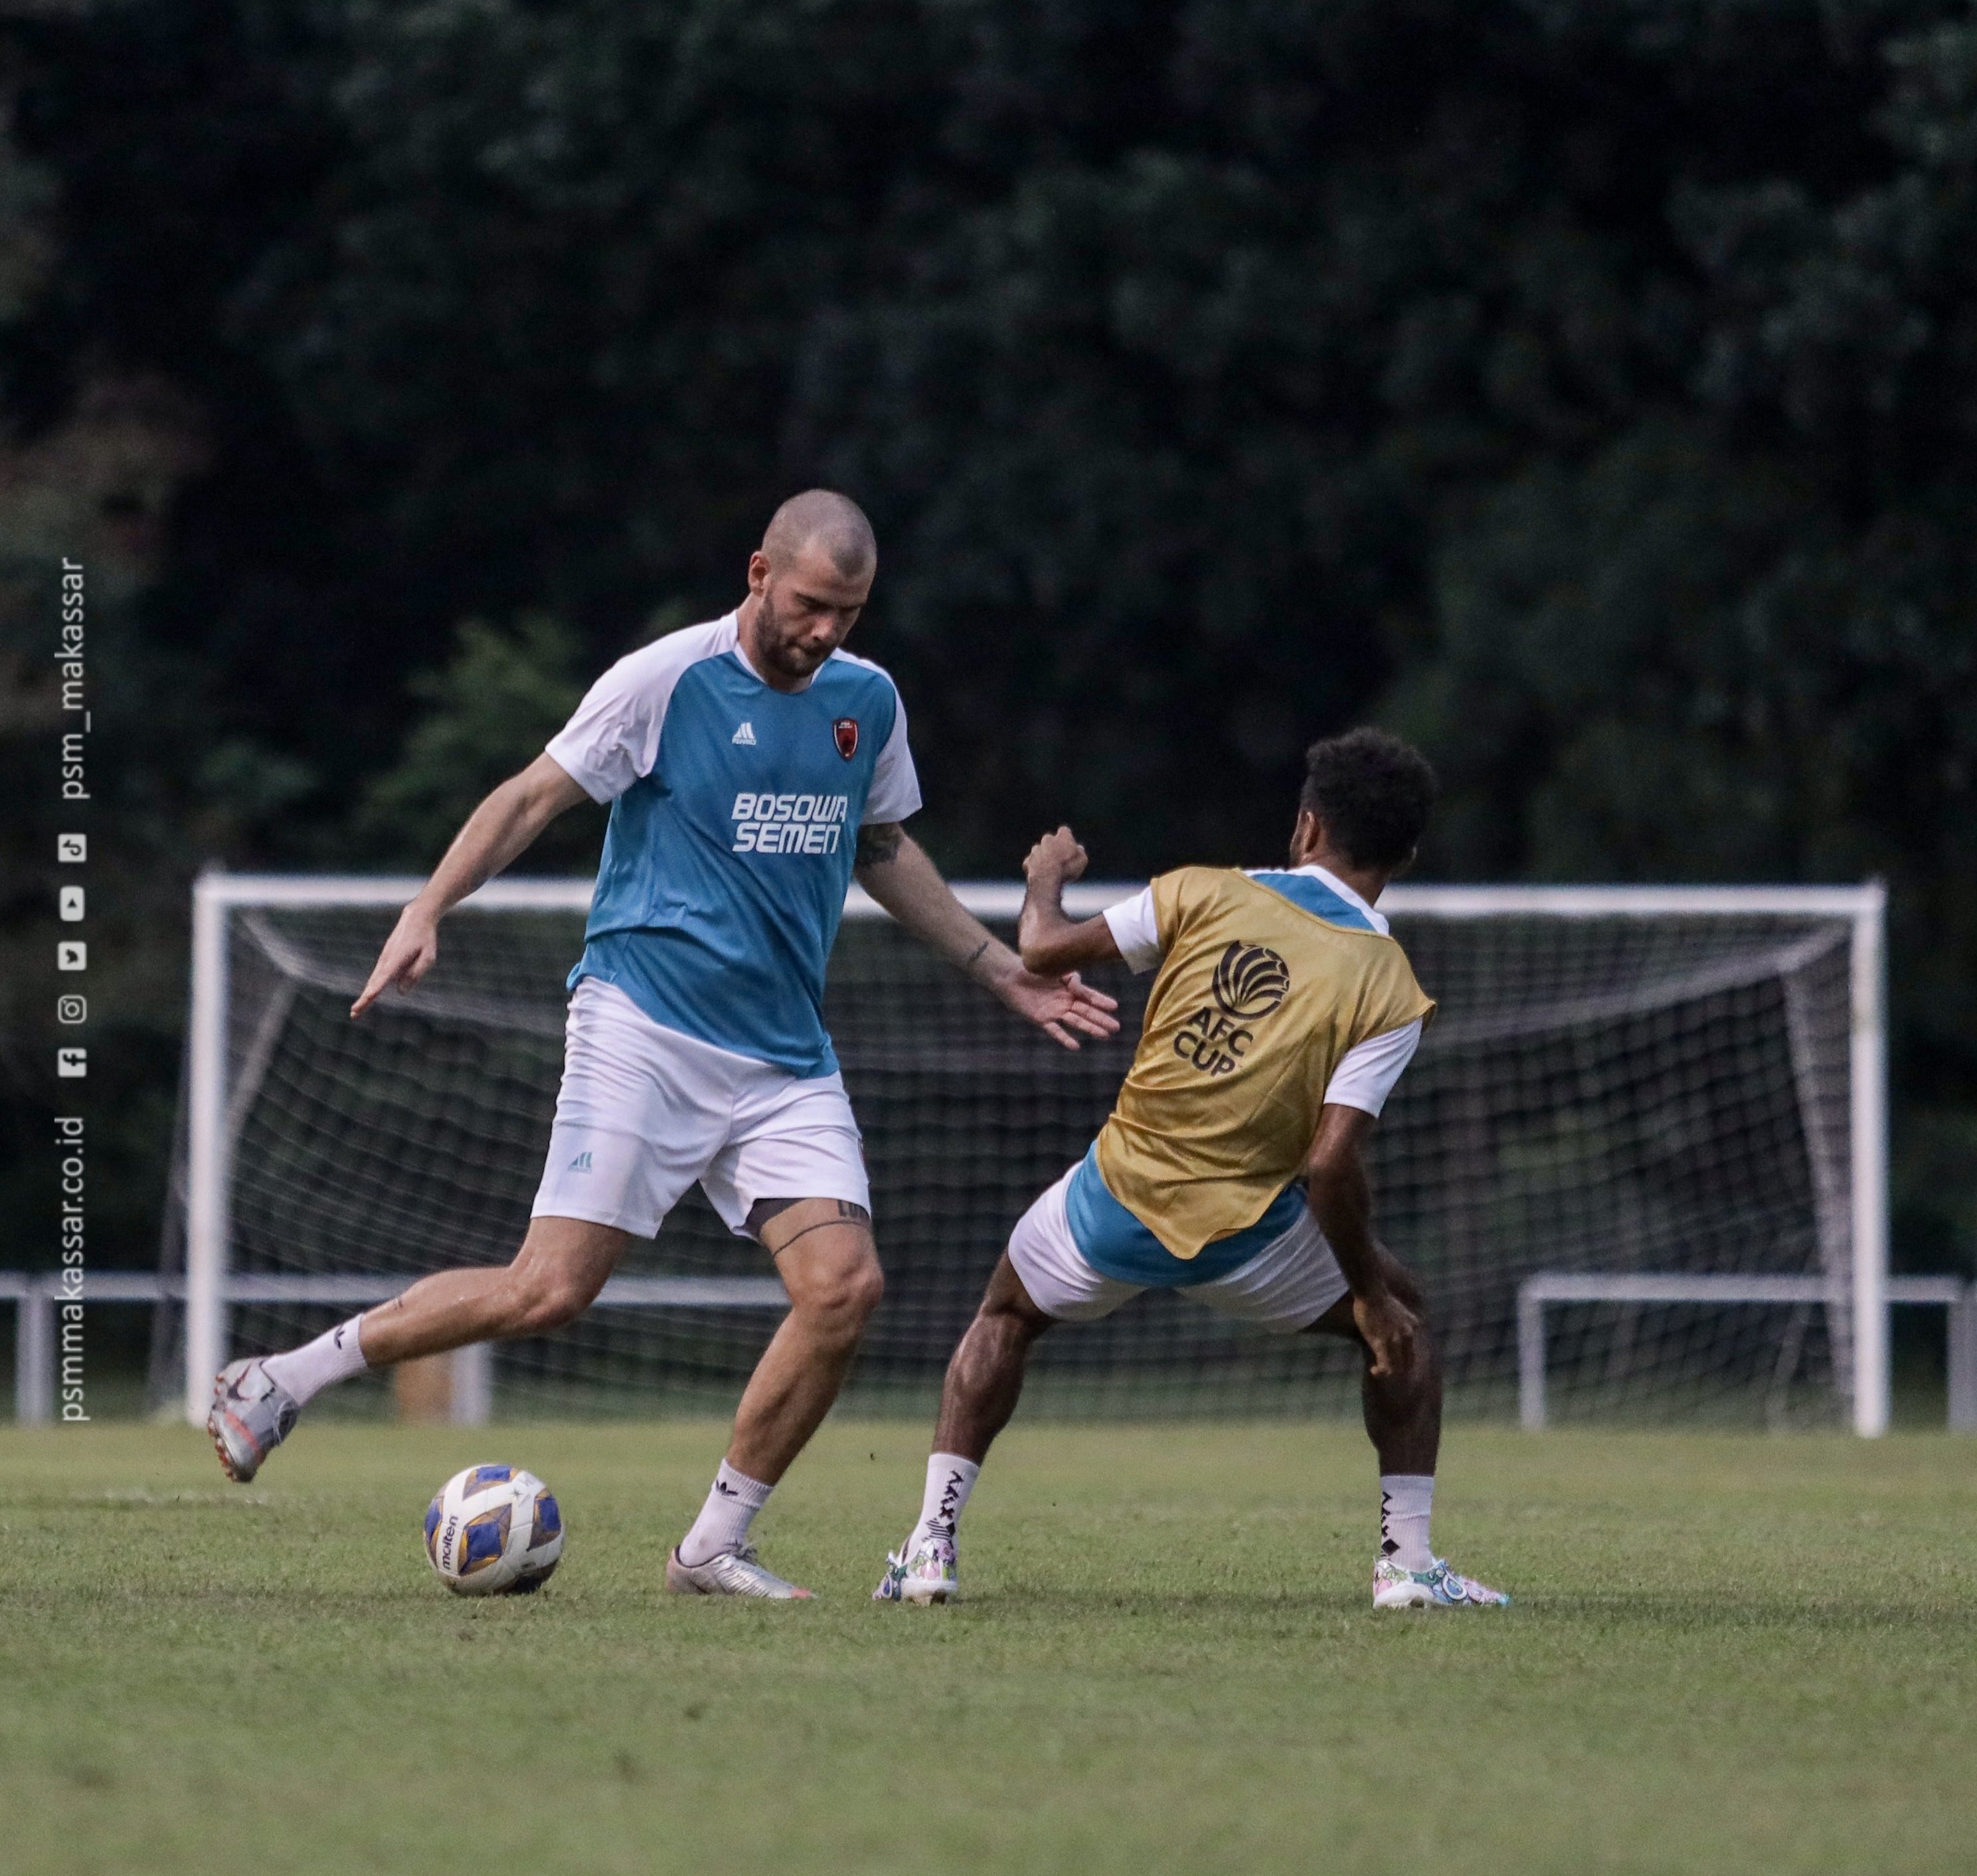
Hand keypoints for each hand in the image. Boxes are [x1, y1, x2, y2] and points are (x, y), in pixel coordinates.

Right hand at [351, 902, 440, 1016]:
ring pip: (374, 981)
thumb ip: (416, 973)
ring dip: (366, 996)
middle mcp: (387, 960)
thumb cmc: (424, 938)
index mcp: (397, 958)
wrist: (415, 919)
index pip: (385, 977)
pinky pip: (378, 977)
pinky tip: (368, 998)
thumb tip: (400, 992)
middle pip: (374, 983)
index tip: (368, 998)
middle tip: (354, 1014)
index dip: (377, 988)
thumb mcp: (428, 956)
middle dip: (365, 999)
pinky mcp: (385, 960)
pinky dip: (371, 988)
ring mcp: (384, 960)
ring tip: (356, 1011)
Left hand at [999, 966, 1119, 1051]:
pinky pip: (1055, 1031)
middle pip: (1086, 1012)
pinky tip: (1075, 1046)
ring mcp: (1055, 1012)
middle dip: (1101, 1019)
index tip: (1115, 1007)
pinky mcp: (1042, 1019)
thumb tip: (1080, 990)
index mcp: (1069, 989)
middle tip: (1116, 1027)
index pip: (1089, 997)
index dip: (1101, 1001)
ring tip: (1105, 1035)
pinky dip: (1065, 1038)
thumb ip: (1071, 980)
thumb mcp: (1056, 970)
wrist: (1010, 977)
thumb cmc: (1033, 970)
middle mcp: (1065, 1002)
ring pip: (1076, 1022)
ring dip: (1090, 1028)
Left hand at [1023, 825, 1088, 889]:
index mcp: (1062, 837)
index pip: (1064, 831)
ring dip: (1043, 857)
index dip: (1067, 839)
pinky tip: (1041, 875)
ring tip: (1050, 870)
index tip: (1069, 847)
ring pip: (1040, 851)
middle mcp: (1047, 839)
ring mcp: (1036, 850)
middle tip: (1060, 861)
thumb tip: (1078, 849)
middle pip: (1050, 840)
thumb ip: (1080, 853)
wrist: (1046, 878)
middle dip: (1053, 848)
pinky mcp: (1028, 861)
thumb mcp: (1082, 861)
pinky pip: (1031, 863)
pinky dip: (1035, 867)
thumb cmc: (1067, 868)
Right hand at [1352, 1287, 1419, 1380]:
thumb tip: (1410, 1322)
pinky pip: (1384, 1365)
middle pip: (1408, 1361)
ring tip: (1378, 1371)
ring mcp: (1395, 1340)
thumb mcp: (1401, 1309)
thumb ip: (1407, 1319)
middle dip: (1401, 1370)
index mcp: (1414, 1326)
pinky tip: (1374, 1371)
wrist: (1372, 1292)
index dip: (1405, 1359)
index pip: (1413, 1348)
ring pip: (1397, 1366)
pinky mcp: (1382, 1343)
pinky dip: (1380, 1371)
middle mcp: (1407, 1335)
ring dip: (1388, 1372)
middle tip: (1389, 1372)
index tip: (1395, 1360)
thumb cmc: (1381, 1297)